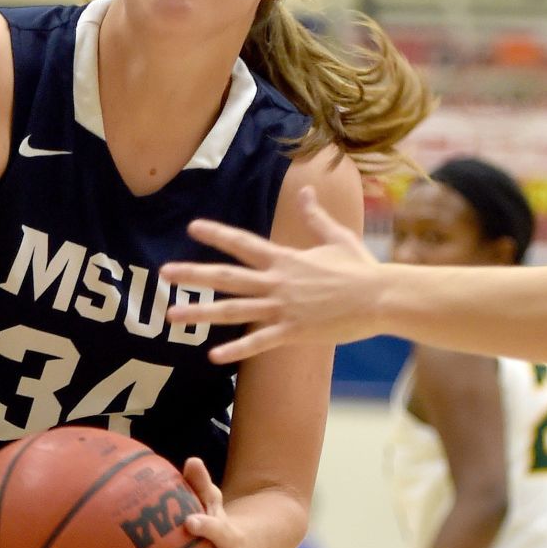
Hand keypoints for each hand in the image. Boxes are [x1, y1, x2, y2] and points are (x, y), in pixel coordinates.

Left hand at [161, 186, 384, 363]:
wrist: (382, 298)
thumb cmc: (361, 269)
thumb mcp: (336, 237)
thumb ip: (315, 216)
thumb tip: (308, 190)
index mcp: (285, 259)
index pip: (243, 243)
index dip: (217, 234)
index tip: (193, 228)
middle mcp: (277, 281)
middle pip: (227, 276)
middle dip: (193, 274)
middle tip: (164, 274)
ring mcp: (283, 308)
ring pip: (234, 310)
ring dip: (201, 312)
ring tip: (172, 315)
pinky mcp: (294, 332)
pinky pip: (259, 342)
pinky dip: (236, 349)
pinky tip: (213, 356)